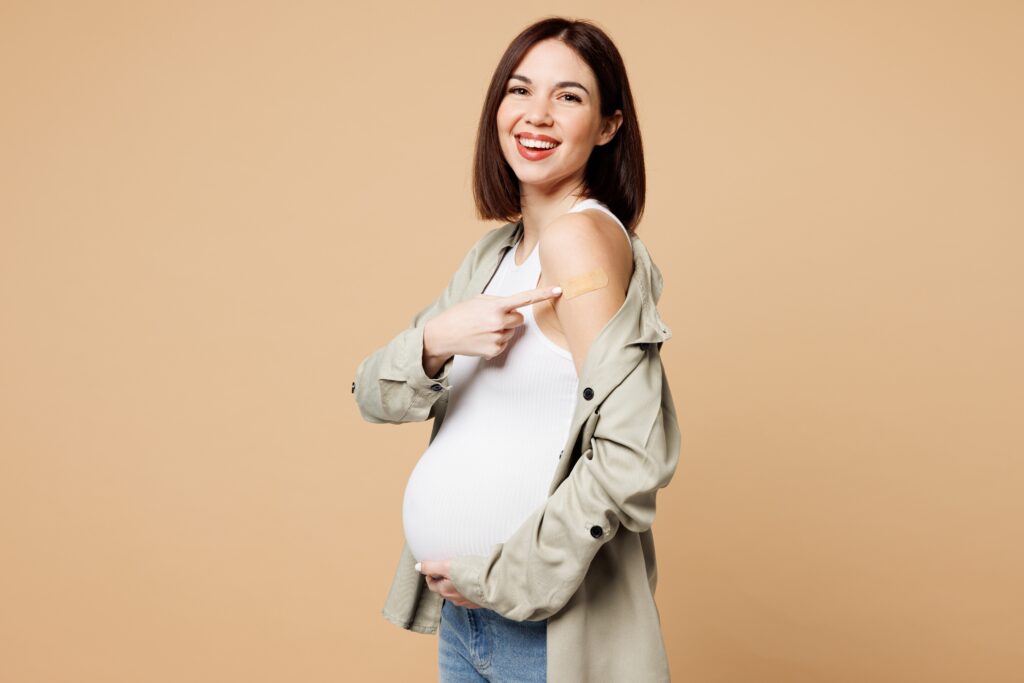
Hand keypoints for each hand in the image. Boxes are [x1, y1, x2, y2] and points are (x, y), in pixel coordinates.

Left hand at [415, 559, 481, 608]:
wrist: (496, 583)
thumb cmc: (471, 573)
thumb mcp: (448, 566)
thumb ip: (431, 566)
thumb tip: (417, 567)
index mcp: (445, 590)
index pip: (432, 585)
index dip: (431, 575)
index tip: (433, 568)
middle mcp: (455, 599)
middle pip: (443, 590)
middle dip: (443, 581)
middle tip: (447, 569)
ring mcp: (468, 601)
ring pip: (456, 593)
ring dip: (456, 585)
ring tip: (461, 574)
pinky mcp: (479, 601)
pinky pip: (469, 595)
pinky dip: (468, 589)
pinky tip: (473, 582)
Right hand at [423, 285, 562, 361]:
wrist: (443, 334)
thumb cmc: (460, 314)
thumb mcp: (478, 300)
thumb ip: (498, 301)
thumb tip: (513, 309)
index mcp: (496, 306)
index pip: (525, 298)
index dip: (543, 294)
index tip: (559, 290)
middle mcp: (499, 322)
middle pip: (519, 319)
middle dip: (509, 318)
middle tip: (491, 319)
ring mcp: (497, 338)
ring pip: (511, 332)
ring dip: (501, 330)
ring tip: (482, 329)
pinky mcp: (494, 351)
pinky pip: (504, 344)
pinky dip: (495, 341)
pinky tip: (481, 339)